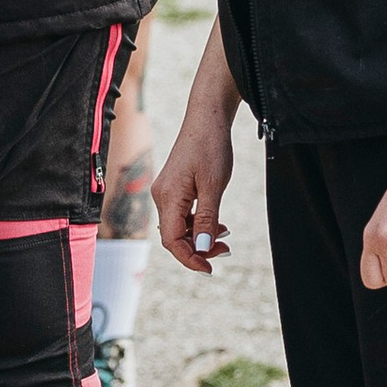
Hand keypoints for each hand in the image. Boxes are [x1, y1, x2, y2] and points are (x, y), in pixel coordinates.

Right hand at [157, 105, 237, 274]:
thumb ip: (206, 219)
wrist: (207, 118)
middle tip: (225, 251)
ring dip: (200, 237)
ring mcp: (167, 191)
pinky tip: (217, 224)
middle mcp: (161, 196)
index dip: (189, 259)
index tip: (210, 268)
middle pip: (174, 236)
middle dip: (198, 249)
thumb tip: (201, 249)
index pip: (172, 241)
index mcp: (168, 197)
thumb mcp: (214, 186)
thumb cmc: (211, 147)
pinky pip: (183, 214)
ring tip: (225, 238)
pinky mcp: (174, 187)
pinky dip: (199, 224)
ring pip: (179, 227)